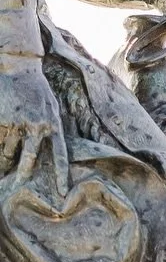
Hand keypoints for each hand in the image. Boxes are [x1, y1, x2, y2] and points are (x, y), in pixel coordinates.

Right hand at [0, 61, 68, 190]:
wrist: (19, 68)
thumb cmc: (38, 91)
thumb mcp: (52, 109)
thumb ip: (52, 129)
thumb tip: (52, 153)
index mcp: (54, 125)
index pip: (60, 155)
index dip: (61, 175)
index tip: (63, 193)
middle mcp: (38, 126)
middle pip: (29, 159)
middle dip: (23, 174)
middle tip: (19, 184)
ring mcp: (18, 123)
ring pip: (8, 153)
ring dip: (5, 160)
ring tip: (4, 166)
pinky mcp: (3, 121)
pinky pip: (0, 142)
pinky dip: (0, 147)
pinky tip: (3, 141)